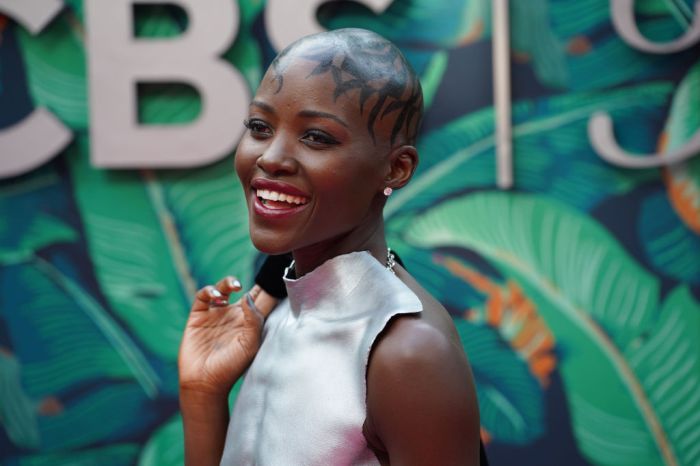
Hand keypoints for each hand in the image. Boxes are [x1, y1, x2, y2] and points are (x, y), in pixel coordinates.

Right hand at [178, 277, 276, 396]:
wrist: (204, 382)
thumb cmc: (231, 367)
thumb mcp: (249, 344)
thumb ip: (253, 320)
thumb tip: (248, 296)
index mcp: (251, 322)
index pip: (264, 299)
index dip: (271, 286)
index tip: (280, 270)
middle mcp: (235, 315)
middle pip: (247, 290)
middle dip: (253, 279)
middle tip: (261, 266)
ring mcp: (216, 313)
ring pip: (224, 288)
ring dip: (229, 282)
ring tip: (235, 286)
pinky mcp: (198, 315)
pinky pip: (203, 296)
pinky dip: (209, 291)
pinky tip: (216, 297)